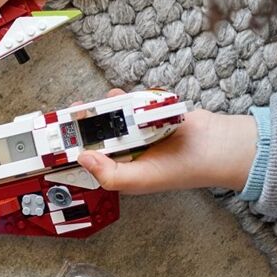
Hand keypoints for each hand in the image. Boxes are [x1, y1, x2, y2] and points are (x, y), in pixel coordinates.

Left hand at [76, 89, 257, 193]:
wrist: (217, 145)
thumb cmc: (182, 169)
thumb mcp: (140, 179)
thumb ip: (109, 175)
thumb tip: (82, 158)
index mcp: (118, 169)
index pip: (88, 158)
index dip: (72, 147)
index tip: (58, 134)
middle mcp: (124, 150)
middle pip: (94, 133)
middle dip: (84, 122)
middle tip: (76, 110)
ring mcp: (135, 130)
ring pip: (109, 115)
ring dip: (104, 107)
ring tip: (104, 102)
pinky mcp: (146, 114)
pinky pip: (128, 103)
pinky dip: (125, 99)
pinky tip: (125, 97)